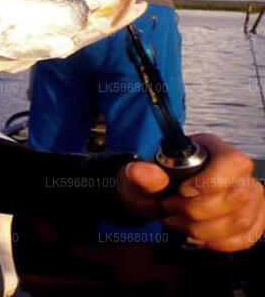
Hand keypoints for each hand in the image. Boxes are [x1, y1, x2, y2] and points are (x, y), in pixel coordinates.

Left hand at [116, 133, 264, 251]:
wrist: (159, 199)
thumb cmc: (155, 182)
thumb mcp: (142, 176)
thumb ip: (143, 174)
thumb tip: (139, 172)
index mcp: (214, 149)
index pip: (233, 162)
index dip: (210, 181)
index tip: (181, 191)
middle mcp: (239, 172)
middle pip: (237, 197)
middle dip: (197, 211)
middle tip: (169, 208)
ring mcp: (250, 196)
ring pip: (241, 221)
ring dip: (203, 229)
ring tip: (177, 222)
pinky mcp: (252, 219)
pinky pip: (246, 237)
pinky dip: (217, 242)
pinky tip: (197, 235)